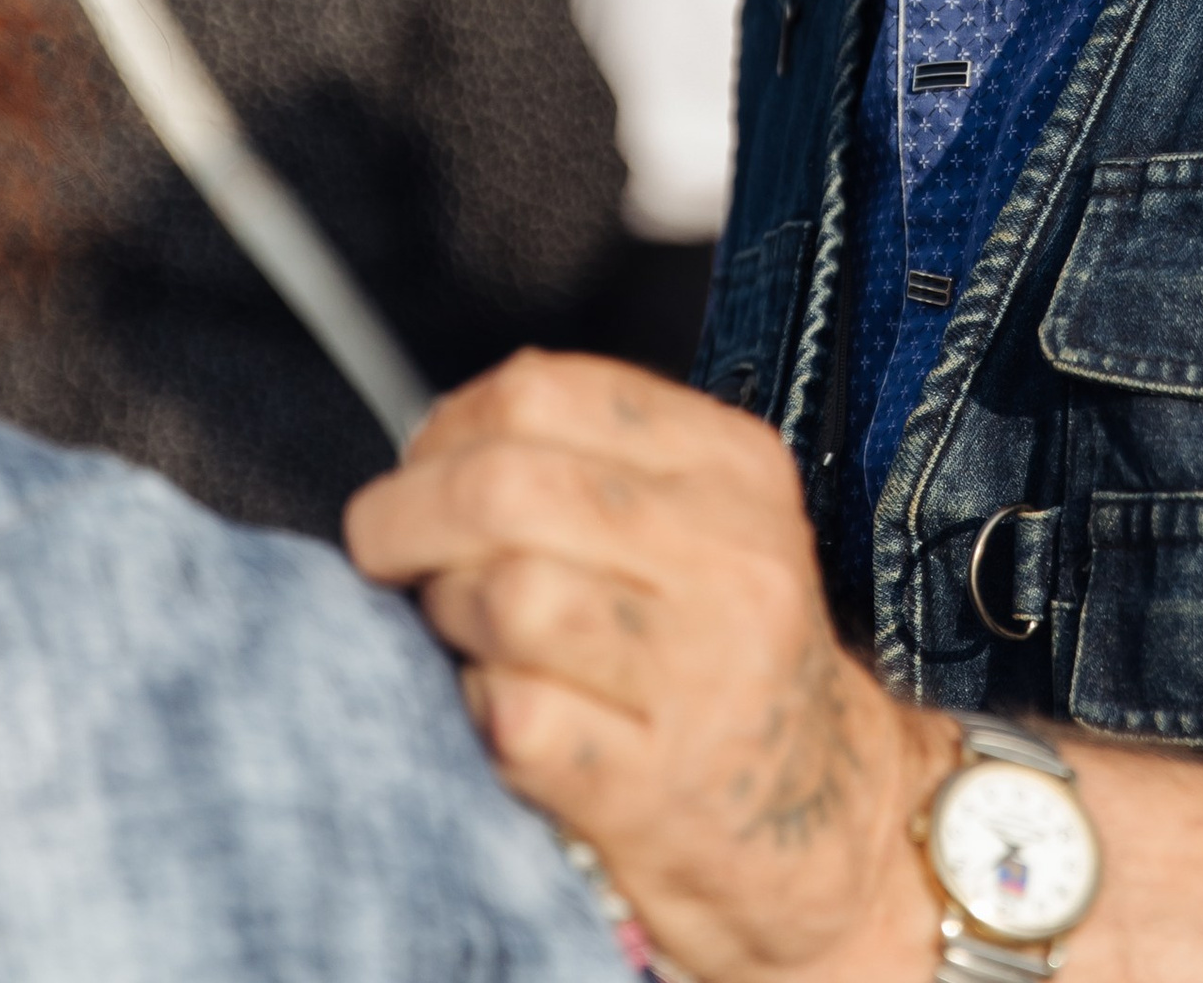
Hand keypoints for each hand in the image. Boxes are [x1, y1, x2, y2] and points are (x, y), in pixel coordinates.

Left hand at [345, 351, 952, 982]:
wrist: (819, 810)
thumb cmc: (726, 650)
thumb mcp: (706, 518)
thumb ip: (593, 462)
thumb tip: (433, 443)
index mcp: (734, 466)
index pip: (547, 391)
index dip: (449, 425)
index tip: (421, 463)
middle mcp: (730, 557)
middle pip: (505, 487)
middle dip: (405, 513)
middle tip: (382, 545)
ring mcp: (698, 673)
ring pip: (502, 596)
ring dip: (447, 615)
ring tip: (466, 633)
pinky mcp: (652, 784)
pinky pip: (510, 714)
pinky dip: (478, 708)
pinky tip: (505, 707)